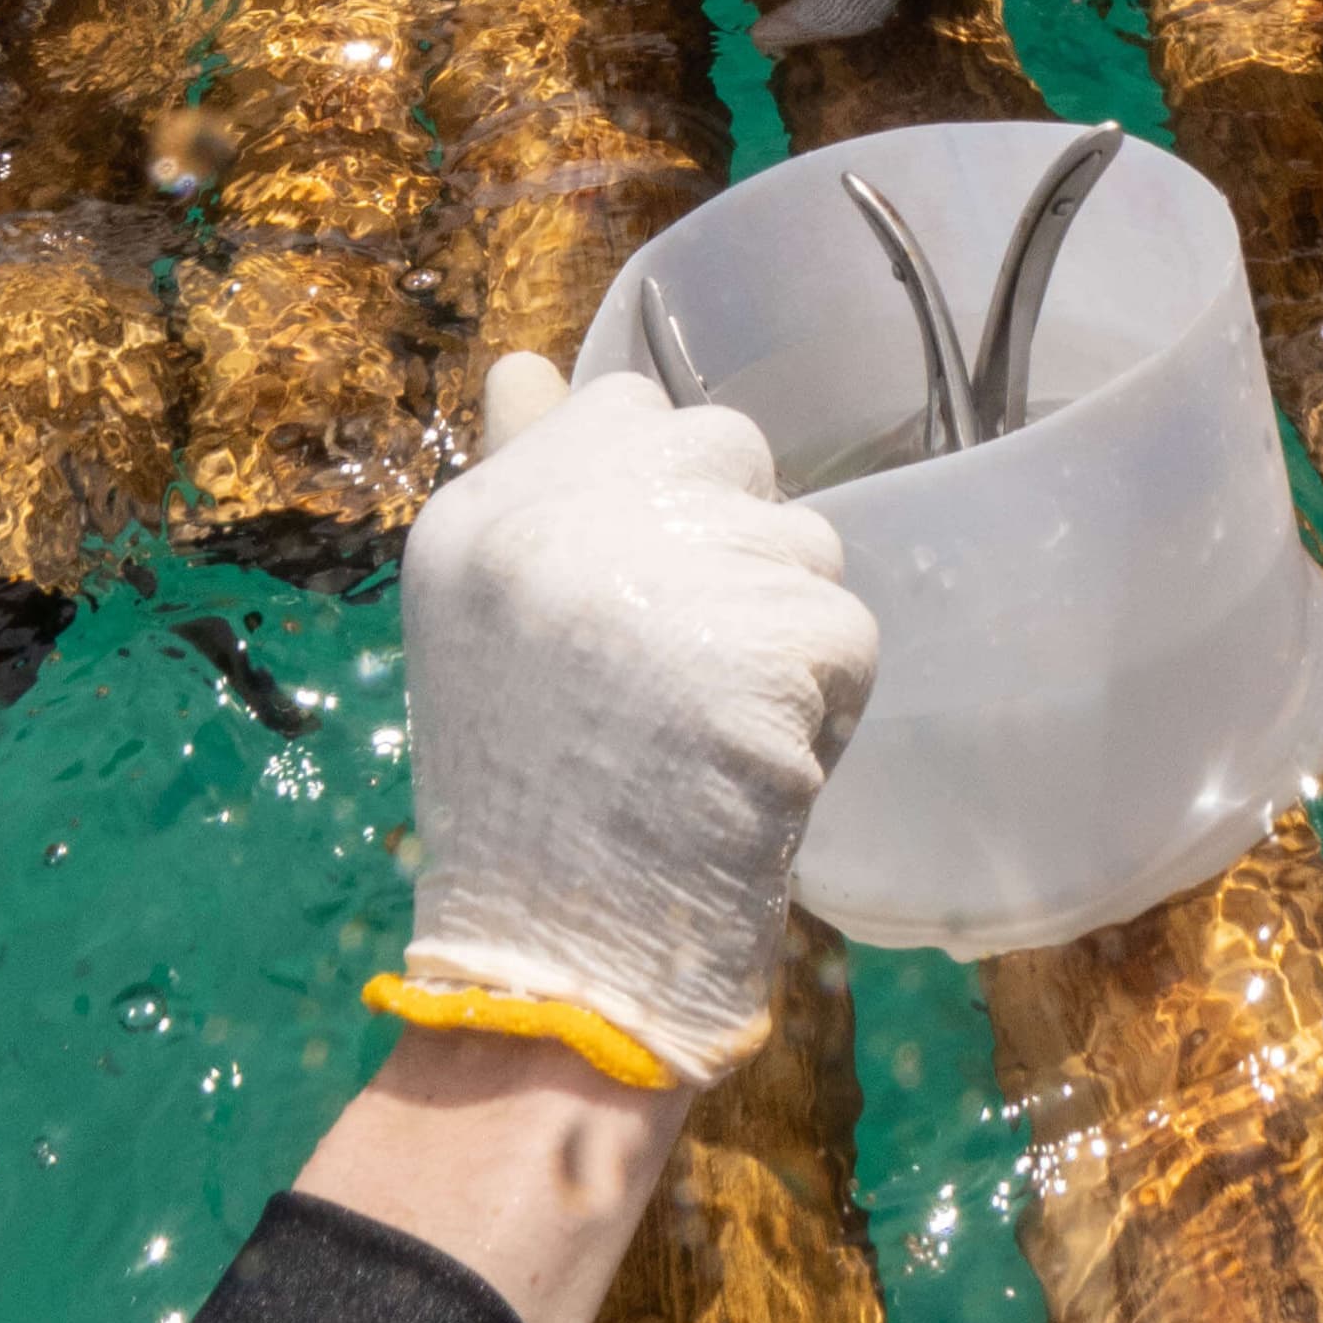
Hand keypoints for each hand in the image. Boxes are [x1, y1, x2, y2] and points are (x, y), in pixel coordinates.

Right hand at [389, 360, 878, 1081]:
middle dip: (731, 548)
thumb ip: (521, 489)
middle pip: (728, 452)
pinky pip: (844, 632)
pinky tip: (760, 769)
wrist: (557, 958)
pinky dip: (825, 706)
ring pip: (801, 543)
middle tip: (680, 669)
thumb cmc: (519, 800)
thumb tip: (528, 364)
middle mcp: (565, 524)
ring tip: (714, 731)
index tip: (636, 595)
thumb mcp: (478, 624)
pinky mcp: (769, 648)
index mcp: (483, 516)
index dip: (659, 498)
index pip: (626, 412)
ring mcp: (669, 581)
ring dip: (783, 631)